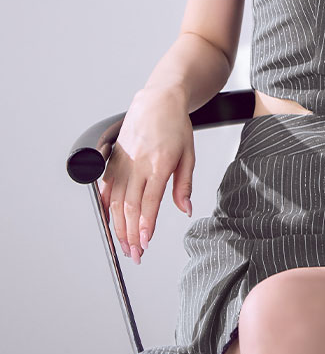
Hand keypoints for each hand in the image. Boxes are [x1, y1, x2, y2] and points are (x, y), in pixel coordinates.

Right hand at [99, 86, 194, 263]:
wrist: (158, 100)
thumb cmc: (175, 125)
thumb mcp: (189, 154)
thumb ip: (184, 185)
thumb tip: (186, 209)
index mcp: (159, 163)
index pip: (150, 201)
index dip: (146, 225)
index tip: (145, 242)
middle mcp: (138, 163)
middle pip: (130, 206)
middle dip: (131, 234)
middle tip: (135, 253)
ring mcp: (123, 161)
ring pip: (115, 200)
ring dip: (118, 226)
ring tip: (124, 244)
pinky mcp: (115, 158)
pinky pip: (106, 185)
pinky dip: (105, 205)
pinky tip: (108, 220)